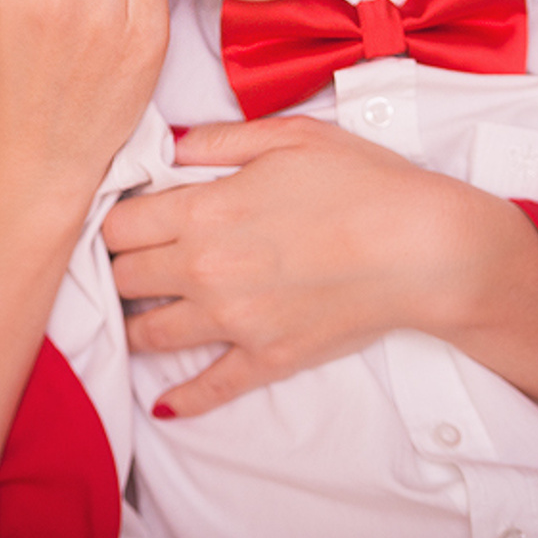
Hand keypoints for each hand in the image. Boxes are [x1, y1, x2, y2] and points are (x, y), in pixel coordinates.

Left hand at [103, 115, 504, 415]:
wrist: (425, 248)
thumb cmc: (360, 182)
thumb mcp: (284, 136)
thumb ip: (215, 140)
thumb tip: (169, 145)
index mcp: (202, 211)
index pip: (117, 223)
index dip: (111, 217)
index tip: (119, 216)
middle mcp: (205, 270)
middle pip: (124, 277)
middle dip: (117, 266)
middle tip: (124, 260)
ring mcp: (234, 321)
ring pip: (150, 334)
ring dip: (135, 323)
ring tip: (133, 312)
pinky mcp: (268, 358)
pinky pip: (210, 388)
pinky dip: (182, 398)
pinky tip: (164, 402)